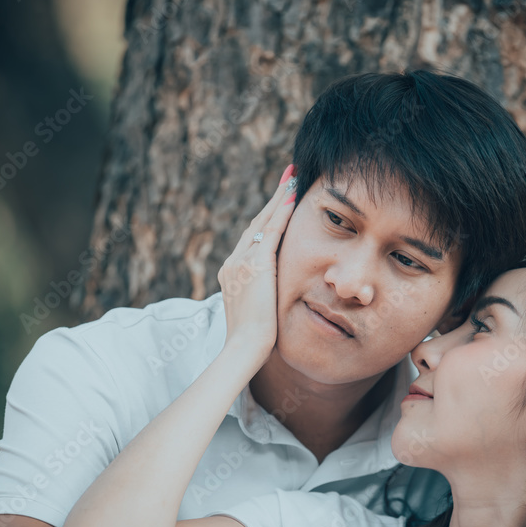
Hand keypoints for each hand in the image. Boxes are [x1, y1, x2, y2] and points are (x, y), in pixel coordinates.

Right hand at [217, 164, 297, 367]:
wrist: (244, 348)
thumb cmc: (255, 340)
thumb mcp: (258, 312)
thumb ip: (264, 296)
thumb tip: (276, 296)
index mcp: (232, 273)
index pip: (253, 239)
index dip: (267, 218)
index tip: (279, 202)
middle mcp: (233, 262)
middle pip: (256, 224)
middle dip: (273, 201)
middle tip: (289, 178)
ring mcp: (242, 261)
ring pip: (263, 222)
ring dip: (279, 199)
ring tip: (293, 179)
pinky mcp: (255, 263)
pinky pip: (271, 231)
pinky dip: (281, 211)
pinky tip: (293, 196)